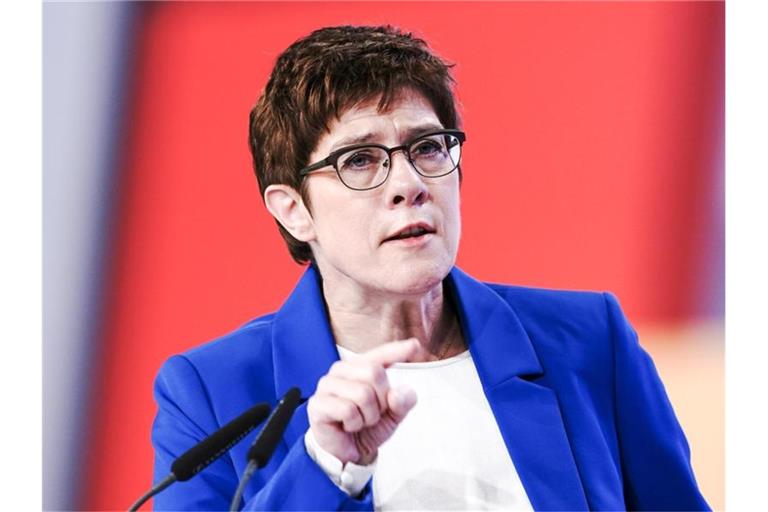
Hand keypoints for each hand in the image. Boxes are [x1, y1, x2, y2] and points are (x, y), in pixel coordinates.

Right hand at [307, 338, 418, 464]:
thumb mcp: (392, 416)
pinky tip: (347, 426)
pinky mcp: (318, 403)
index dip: (398, 350)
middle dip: (381, 400)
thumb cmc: (366, 429)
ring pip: (363, 393)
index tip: (415, 345)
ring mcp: (327, 385)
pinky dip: (354, 423)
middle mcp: (342, 370)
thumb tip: (400, 393)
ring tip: (359, 421)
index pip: (381, 355)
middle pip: (375, 372)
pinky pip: (348, 410)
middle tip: (371, 414)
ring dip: (368, 416)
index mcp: (360, 368)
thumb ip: (402, 403)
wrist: (347, 453)